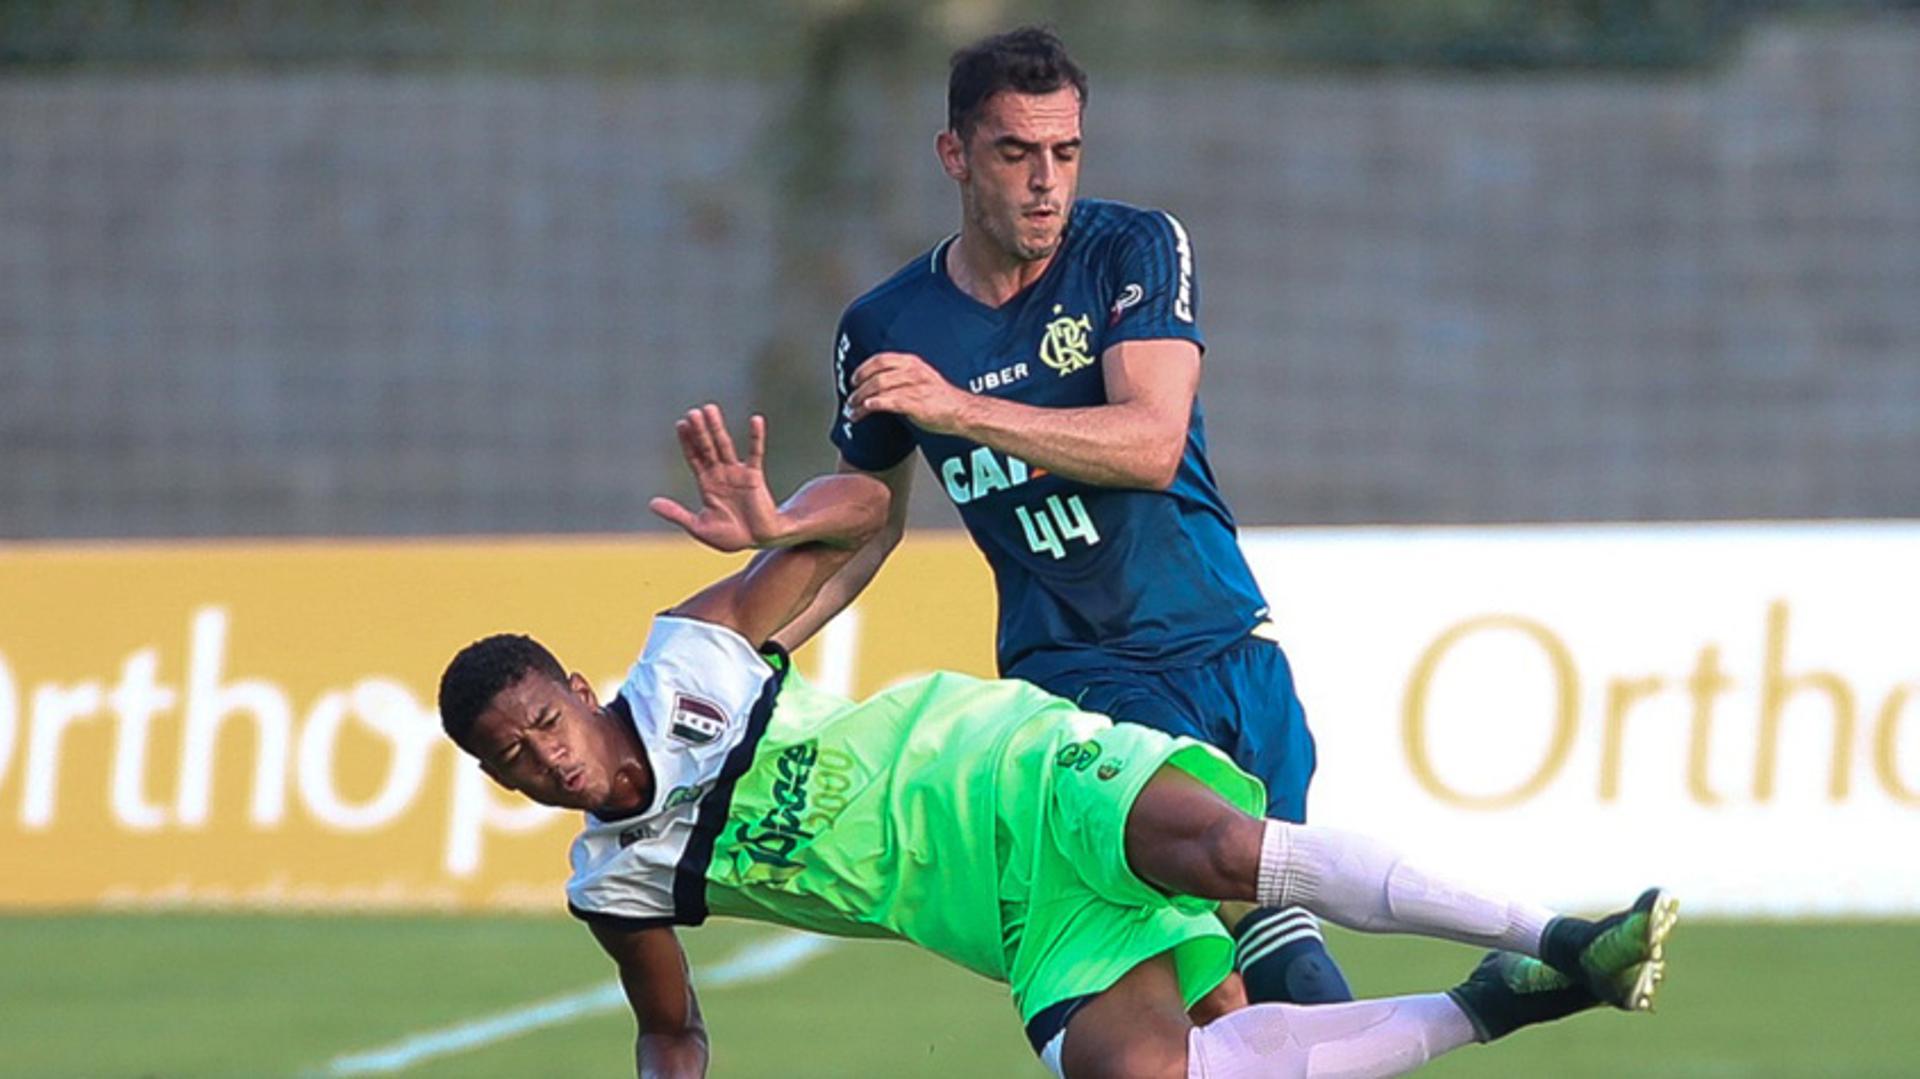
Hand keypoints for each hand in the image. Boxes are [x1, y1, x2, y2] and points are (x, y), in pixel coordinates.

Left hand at [649, 404, 783, 551]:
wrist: (758, 542)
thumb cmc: (730, 537)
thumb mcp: (698, 527)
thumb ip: (676, 514)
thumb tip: (651, 503)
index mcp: (706, 484)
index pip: (694, 457)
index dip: (687, 441)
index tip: (681, 424)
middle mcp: (720, 474)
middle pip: (706, 447)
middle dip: (699, 431)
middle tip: (692, 412)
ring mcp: (737, 473)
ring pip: (724, 446)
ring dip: (717, 429)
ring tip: (710, 409)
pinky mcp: (754, 477)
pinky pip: (755, 453)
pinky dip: (755, 437)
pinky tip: (755, 420)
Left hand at [846, 352, 970, 434]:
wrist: (961, 412)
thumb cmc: (942, 399)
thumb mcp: (922, 378)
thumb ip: (903, 377)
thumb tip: (880, 384)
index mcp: (913, 363)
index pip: (881, 359)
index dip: (863, 369)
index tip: (854, 379)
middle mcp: (912, 371)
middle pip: (875, 374)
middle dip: (859, 387)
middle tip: (851, 398)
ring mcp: (913, 386)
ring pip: (877, 388)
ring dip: (861, 399)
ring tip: (853, 410)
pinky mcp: (914, 403)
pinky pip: (886, 402)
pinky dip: (872, 405)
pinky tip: (865, 410)